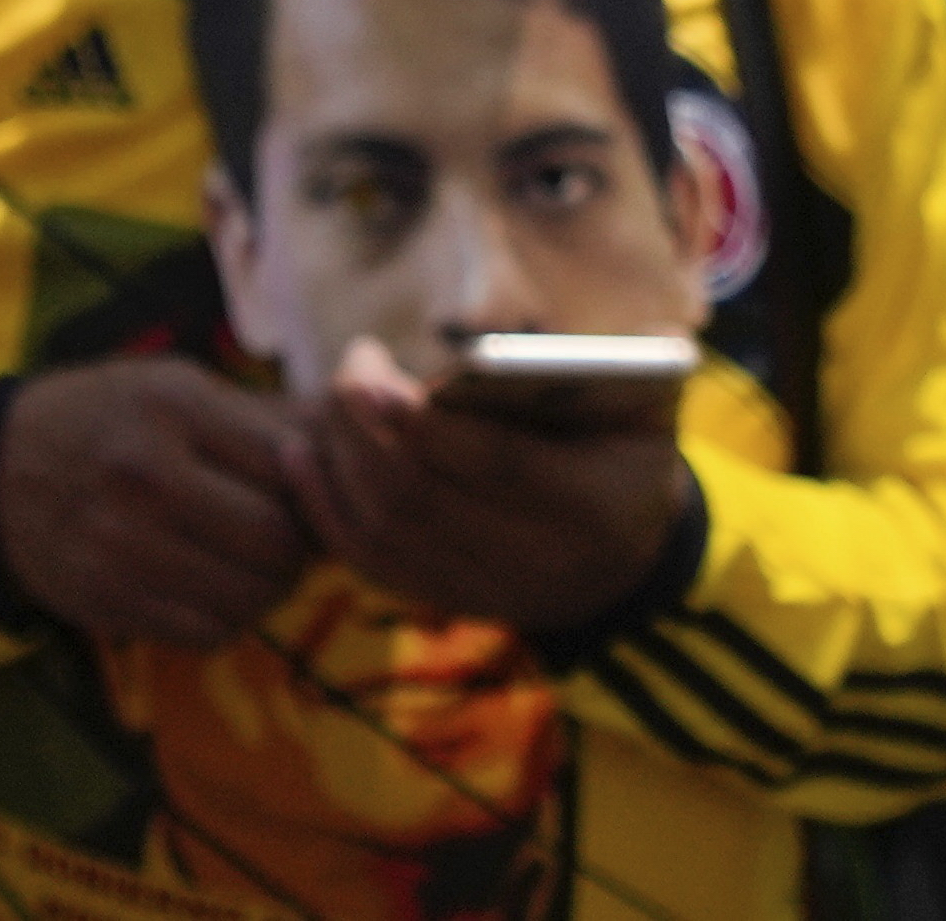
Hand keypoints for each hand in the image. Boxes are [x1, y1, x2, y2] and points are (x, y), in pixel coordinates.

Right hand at [0, 356, 318, 651]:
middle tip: (292, 541)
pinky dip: (227, 620)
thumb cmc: (108, 419)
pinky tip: (215, 590)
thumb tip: (355, 430)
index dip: (317, 489)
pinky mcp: (106, 599)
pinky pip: (206, 631)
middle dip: (299, 549)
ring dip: (268, 590)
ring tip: (256, 567)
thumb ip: (264, 417)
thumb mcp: (176, 389)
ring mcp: (121, 543)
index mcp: (175, 406)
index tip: (315, 495)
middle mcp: (146, 474)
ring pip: (247, 595)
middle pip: (275, 541)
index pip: (290, 466)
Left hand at [292, 344, 691, 641]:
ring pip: (387, 533)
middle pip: (424, 499)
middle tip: (352, 369)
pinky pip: (371, 563)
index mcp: (591, 506)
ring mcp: (488, 594)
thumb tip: (548, 342)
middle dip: (367, 431)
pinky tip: (302, 456)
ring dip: (341, 461)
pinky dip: (326, 510)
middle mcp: (538, 564)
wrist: (626, 560)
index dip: (426, 426)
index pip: (496, 466)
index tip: (372, 375)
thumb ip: (610, 364)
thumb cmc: (627, 451)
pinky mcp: (447, 602)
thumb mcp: (643, 404)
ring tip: (332, 398)